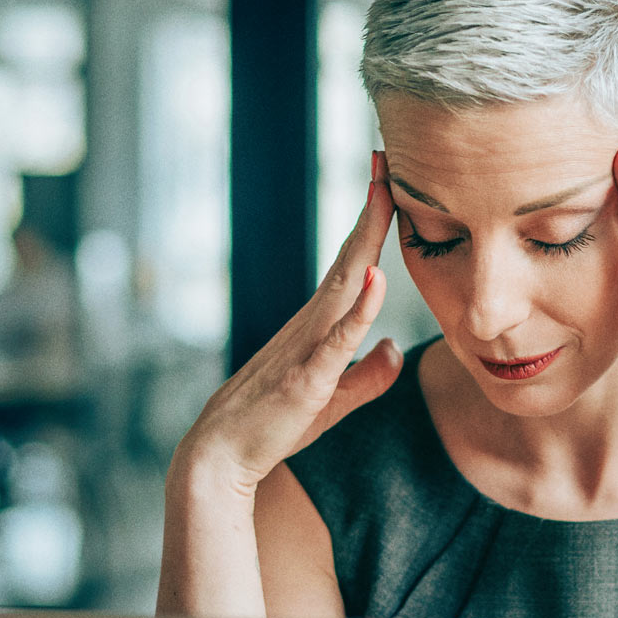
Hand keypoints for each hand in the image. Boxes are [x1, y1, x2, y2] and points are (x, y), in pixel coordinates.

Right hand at [174, 152, 400, 494]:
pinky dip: (359, 310)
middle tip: (386, 159)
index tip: (390, 181)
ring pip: (344, 286)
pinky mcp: (306, 379)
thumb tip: (396, 349)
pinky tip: (376, 280)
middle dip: (372, 210)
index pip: (353, 265)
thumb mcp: (334, 401)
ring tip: (385, 196)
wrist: (222, 458)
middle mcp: (311, 325)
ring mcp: (307, 348)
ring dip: (367, 241)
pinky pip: (336, 340)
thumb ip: (367, 376)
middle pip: (350, 259)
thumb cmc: (272, 427)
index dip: (373, 224)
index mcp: (318, 327)